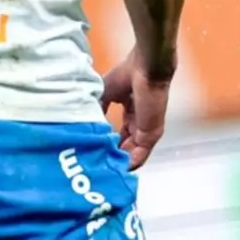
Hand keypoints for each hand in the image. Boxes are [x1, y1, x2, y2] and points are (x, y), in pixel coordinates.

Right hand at [100, 46, 171, 169]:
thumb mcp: (105, 93)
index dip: (109, 142)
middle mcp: (140, 123)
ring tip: (103, 170)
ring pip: (132, 152)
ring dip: (119, 161)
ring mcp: (146, 130)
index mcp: (131, 112)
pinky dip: (129, 163)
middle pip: (126, 145)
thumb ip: (99, 108)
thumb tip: (88, 122)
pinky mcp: (151, 134)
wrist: (145, 69)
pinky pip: (139, 154)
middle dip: (113, 155)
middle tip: (97, 165)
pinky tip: (116, 169)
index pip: (120, 134)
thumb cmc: (126, 75)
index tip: (97, 150)